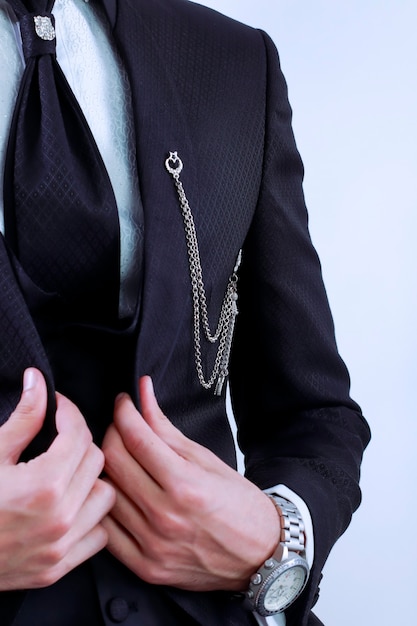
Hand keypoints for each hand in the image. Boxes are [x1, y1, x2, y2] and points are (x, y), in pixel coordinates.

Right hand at [0, 368, 115, 590]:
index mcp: (43, 485)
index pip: (78, 434)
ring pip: (105, 496)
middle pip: (96, 460)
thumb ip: (23, 418)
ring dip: (91, 479)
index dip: (69, 412)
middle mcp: (60, 517)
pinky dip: (90, 517)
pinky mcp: (57, 568)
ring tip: (67, 471)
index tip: (57, 406)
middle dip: (79, 440)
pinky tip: (70, 506)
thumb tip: (38, 382)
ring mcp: (61, 546)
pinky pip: (99, 535)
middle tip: (59, 435)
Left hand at [101, 376, 279, 591]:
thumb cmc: (238, 502)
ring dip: (108, 468)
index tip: (123, 402)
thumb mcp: (205, 458)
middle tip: (121, 427)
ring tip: (122, 458)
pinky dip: (107, 505)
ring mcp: (153, 545)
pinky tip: (119, 492)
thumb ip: (165, 428)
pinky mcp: (145, 567)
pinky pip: (107, 530)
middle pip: (114, 462)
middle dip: (112, 433)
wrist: (259, 553)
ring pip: (106, 493)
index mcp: (185, 484)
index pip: (135, 438)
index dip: (124, 412)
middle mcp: (165, 516)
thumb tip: (142, 396)